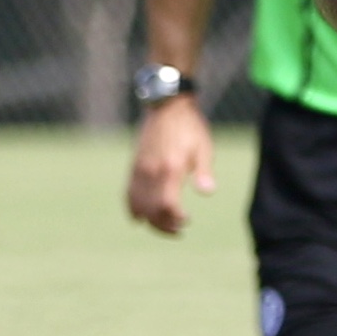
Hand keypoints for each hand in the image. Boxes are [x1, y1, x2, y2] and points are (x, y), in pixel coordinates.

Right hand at [124, 92, 213, 232]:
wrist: (167, 106)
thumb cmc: (190, 127)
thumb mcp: (203, 148)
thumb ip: (204, 172)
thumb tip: (207, 192)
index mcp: (170, 168)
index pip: (167, 206)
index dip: (176, 219)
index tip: (187, 220)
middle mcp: (151, 172)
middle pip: (151, 211)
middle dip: (164, 225)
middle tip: (179, 229)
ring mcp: (140, 170)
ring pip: (138, 206)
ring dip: (149, 220)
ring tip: (164, 224)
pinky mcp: (134, 167)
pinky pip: (129, 194)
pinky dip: (133, 208)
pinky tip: (141, 216)